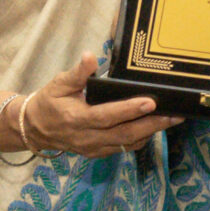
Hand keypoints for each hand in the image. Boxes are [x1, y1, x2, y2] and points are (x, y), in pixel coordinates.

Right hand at [20, 54, 180, 155]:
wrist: (35, 128)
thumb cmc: (49, 102)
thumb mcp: (58, 83)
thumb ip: (77, 73)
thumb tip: (90, 57)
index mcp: (77, 119)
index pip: (107, 116)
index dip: (129, 110)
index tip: (150, 102)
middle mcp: (87, 138)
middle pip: (124, 134)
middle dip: (152, 125)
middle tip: (175, 115)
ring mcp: (94, 148)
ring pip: (127, 144)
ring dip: (151, 132)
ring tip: (172, 119)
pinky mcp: (98, 153)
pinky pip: (123, 148)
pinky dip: (140, 139)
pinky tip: (154, 127)